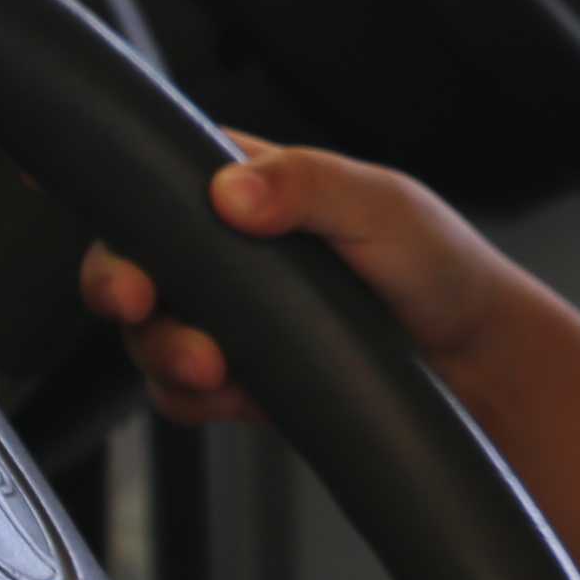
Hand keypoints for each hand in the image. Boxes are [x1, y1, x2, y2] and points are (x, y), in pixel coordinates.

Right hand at [78, 143, 522, 419]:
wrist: (474, 360)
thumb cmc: (435, 262)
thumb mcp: (381, 206)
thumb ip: (307, 186)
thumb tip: (230, 191)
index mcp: (247, 183)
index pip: (153, 180)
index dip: (117, 208)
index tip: (105, 239)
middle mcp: (221, 248)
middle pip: (129, 262)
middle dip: (119, 288)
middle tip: (141, 306)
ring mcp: (225, 316)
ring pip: (146, 333)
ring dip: (162, 353)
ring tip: (213, 367)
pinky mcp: (238, 378)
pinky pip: (179, 394)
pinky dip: (191, 399)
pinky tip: (233, 395)